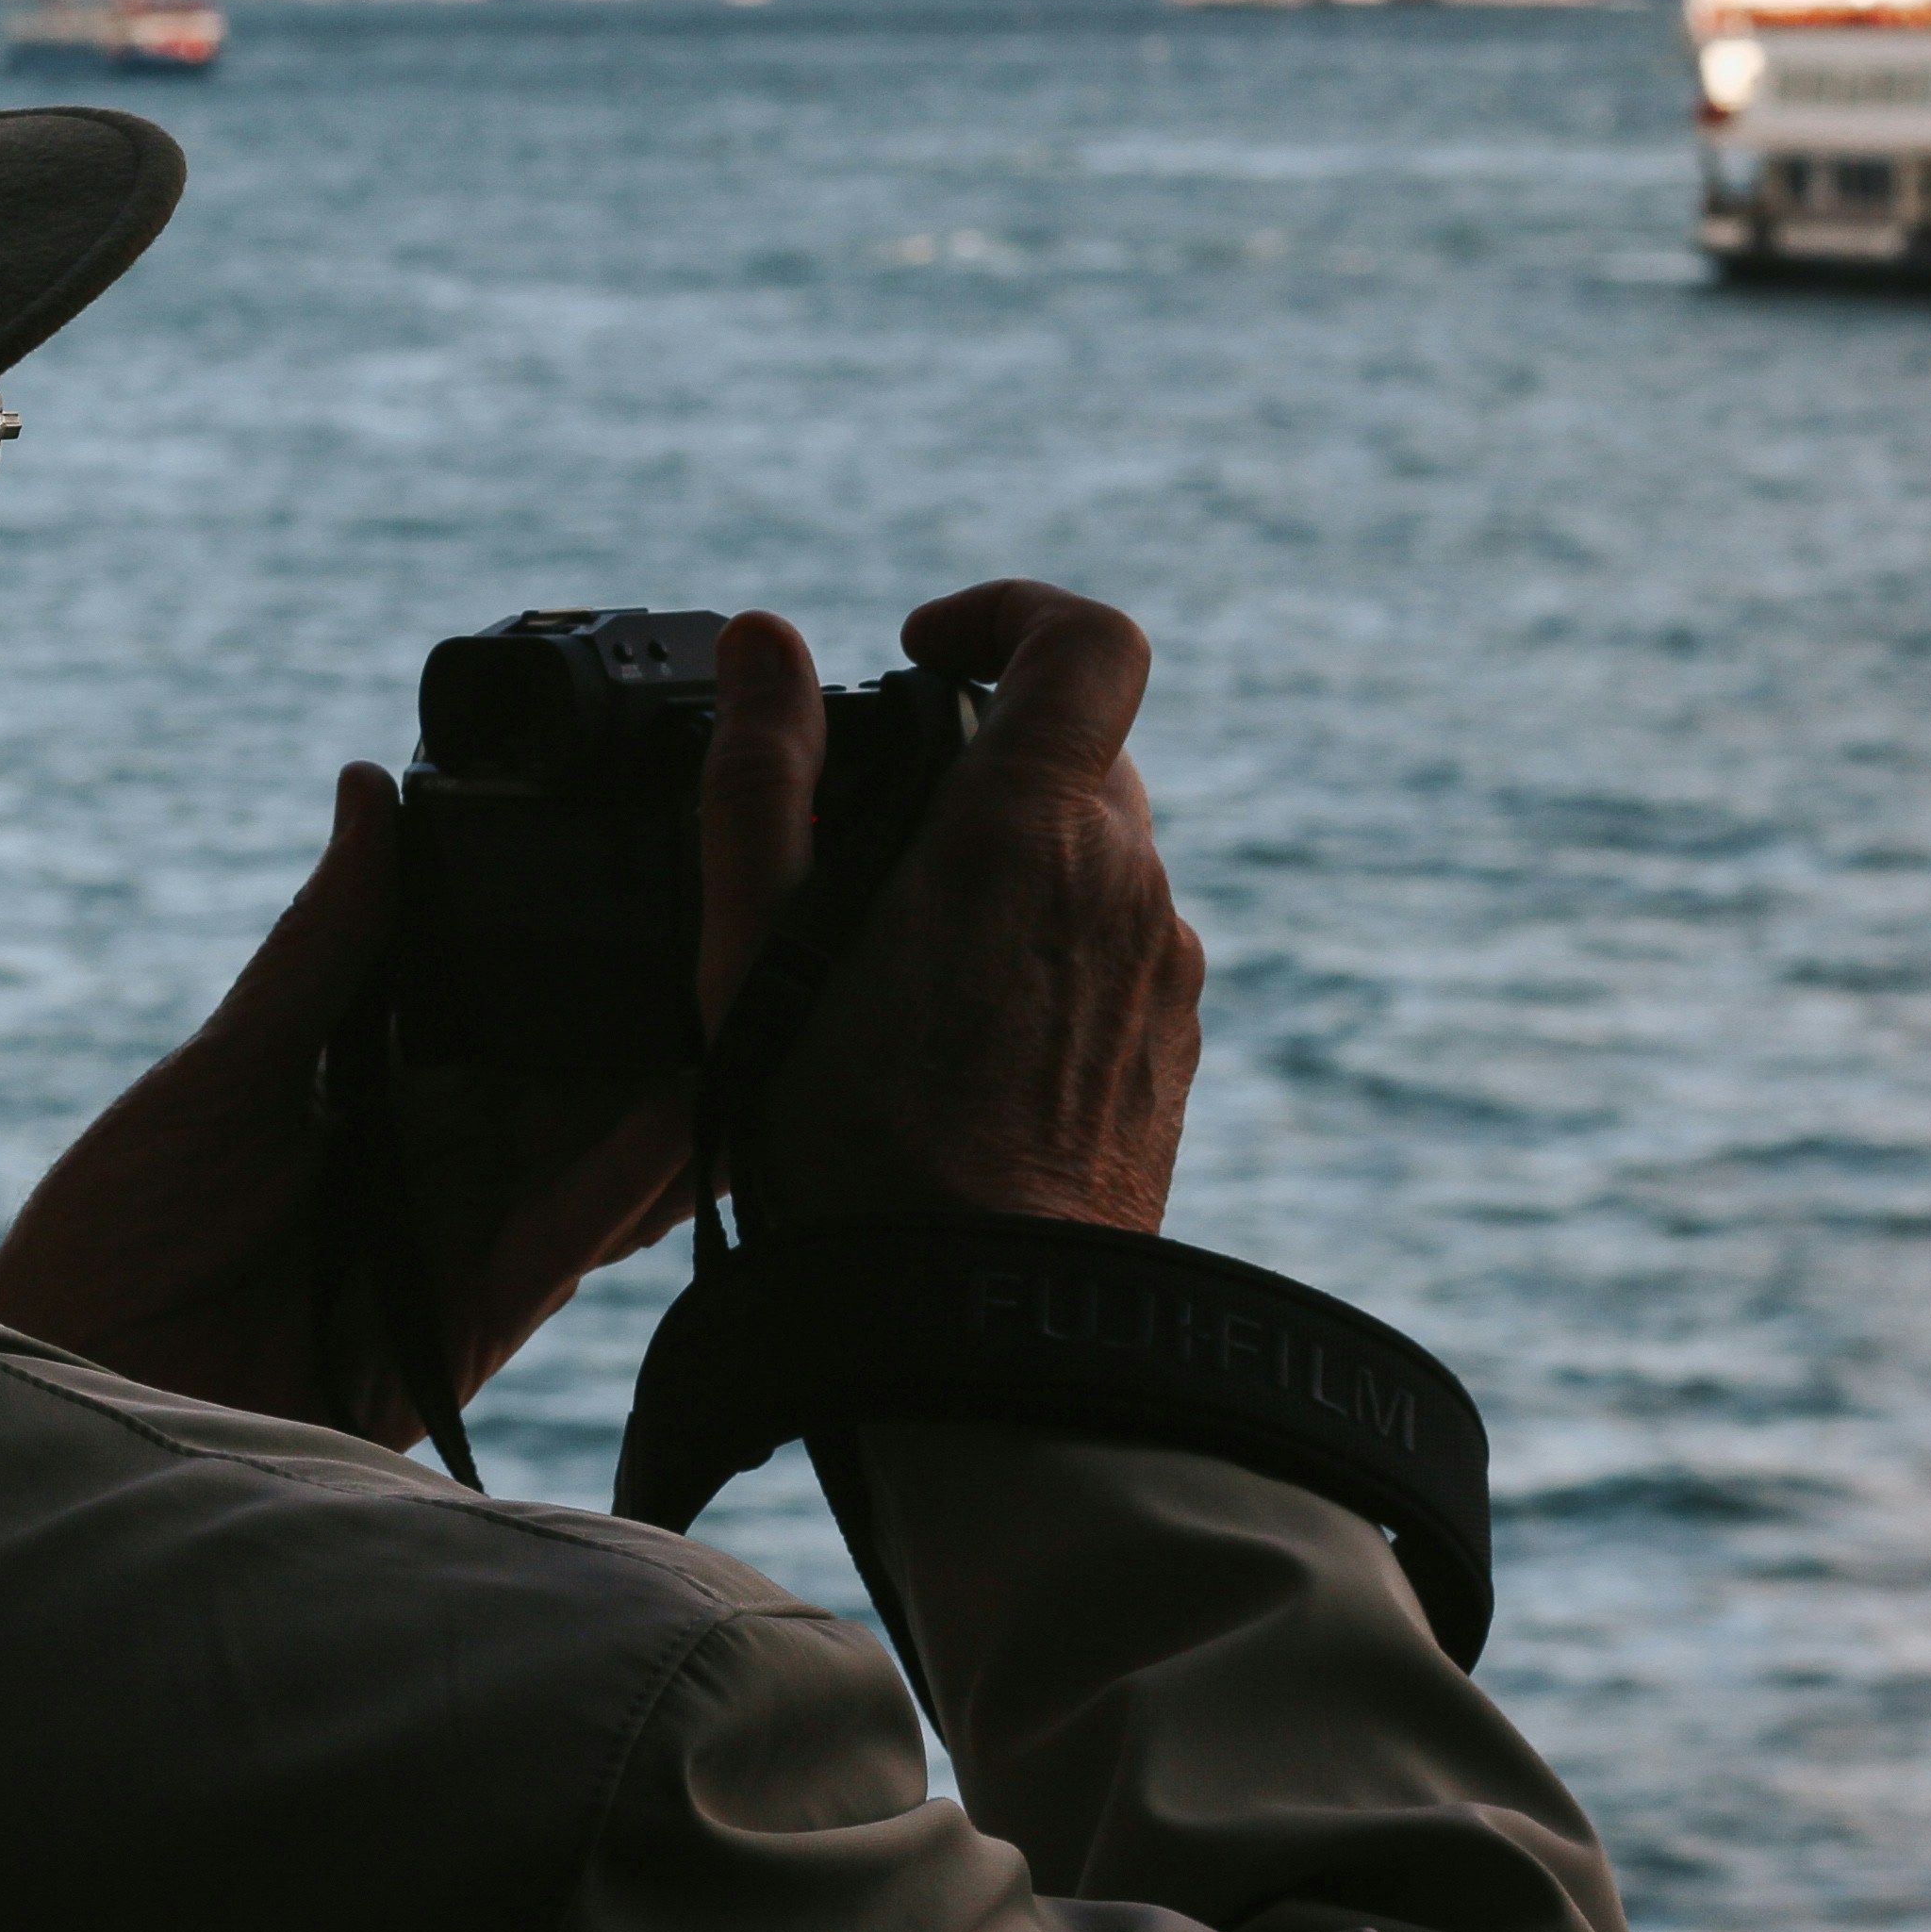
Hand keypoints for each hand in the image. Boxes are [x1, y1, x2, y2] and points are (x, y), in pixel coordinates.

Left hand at [0, 765, 698, 1444]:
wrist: (68, 1377)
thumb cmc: (118, 1228)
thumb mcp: (225, 1067)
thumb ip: (323, 945)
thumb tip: (371, 788)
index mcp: (390, 1095)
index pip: (515, 1009)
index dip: (591, 948)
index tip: (674, 857)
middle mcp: (445, 1167)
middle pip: (584, 1082)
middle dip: (668, 1014)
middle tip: (765, 920)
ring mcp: (463, 1245)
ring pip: (605, 1162)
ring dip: (681, 1096)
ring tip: (766, 1008)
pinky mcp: (465, 1324)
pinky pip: (562, 1244)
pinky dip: (622, 1186)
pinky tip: (680, 1120)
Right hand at [698, 583, 1204, 1230]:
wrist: (971, 1318)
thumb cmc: (843, 1133)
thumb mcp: (756, 941)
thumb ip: (759, 771)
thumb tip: (762, 640)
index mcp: (1028, 828)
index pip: (1089, 642)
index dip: (1008, 612)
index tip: (923, 652)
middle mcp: (1126, 880)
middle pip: (1079, 750)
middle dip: (979, 760)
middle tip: (873, 839)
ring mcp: (1164, 966)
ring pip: (1097, 851)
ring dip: (1010, 862)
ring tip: (902, 963)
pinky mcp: (1174, 1043)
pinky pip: (1118, 943)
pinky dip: (1046, 945)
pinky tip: (960, 1035)